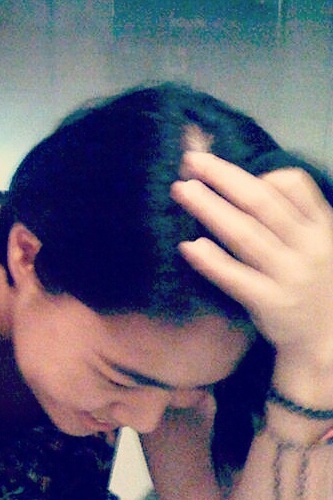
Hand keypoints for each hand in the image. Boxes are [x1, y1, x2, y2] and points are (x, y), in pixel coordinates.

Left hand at [170, 152, 332, 380]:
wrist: (326, 339)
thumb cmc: (312, 281)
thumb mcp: (316, 242)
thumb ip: (293, 212)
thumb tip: (256, 177)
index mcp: (320, 227)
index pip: (293, 186)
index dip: (253, 170)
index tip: (216, 160)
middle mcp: (307, 247)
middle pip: (261, 203)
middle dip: (223, 178)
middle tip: (189, 161)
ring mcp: (289, 275)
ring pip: (245, 235)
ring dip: (210, 209)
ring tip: (181, 190)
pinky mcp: (270, 302)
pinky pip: (236, 277)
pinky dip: (212, 261)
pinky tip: (187, 245)